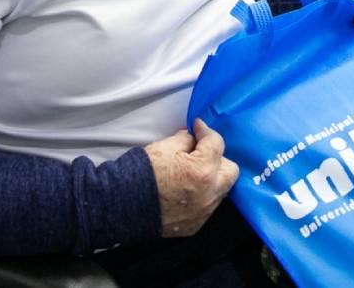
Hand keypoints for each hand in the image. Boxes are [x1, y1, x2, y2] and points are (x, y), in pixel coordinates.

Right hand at [145, 120, 237, 237]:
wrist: (122, 205)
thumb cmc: (143, 173)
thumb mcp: (165, 146)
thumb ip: (186, 139)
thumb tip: (194, 139)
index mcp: (202, 171)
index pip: (216, 143)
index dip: (205, 131)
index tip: (197, 127)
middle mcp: (209, 194)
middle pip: (230, 169)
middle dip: (218, 157)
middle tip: (200, 152)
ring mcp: (204, 212)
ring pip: (221, 190)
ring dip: (212, 177)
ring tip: (193, 172)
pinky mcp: (196, 225)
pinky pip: (208, 206)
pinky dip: (201, 195)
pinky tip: (186, 190)